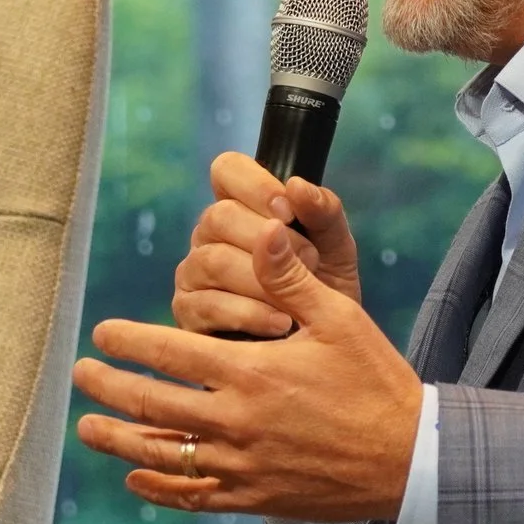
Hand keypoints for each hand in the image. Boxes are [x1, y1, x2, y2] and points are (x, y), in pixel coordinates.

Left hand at [83, 220, 421, 521]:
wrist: (408, 458)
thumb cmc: (375, 381)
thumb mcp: (340, 318)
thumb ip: (291, 278)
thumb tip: (263, 230)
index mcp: (251, 371)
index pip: (168, 352)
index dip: (127, 341)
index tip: (101, 333)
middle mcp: (236, 421)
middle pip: (149, 406)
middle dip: (107, 388)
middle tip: (81, 374)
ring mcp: (241, 465)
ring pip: (160, 456)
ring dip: (116, 441)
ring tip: (88, 428)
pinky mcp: (253, 497)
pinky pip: (192, 495)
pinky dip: (157, 487)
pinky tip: (136, 477)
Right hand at [172, 151, 363, 337]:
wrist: (321, 353)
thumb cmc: (324, 292)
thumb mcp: (336, 249)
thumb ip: (324, 213)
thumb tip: (297, 185)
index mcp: (241, 206)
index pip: (227, 169)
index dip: (256, 185)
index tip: (289, 212)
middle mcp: (209, 234)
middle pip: (219, 216)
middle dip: (269, 241)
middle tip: (310, 263)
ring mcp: (193, 272)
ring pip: (213, 260)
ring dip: (263, 281)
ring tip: (298, 300)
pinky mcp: (187, 312)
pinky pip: (208, 304)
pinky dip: (249, 314)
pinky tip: (281, 323)